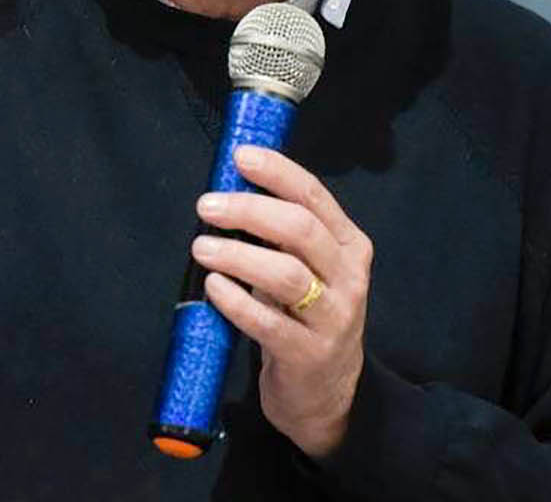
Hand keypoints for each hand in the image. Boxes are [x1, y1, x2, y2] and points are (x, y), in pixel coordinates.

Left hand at [192, 145, 372, 458]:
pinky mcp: (308, 354)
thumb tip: (227, 193)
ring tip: (201, 247)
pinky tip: (213, 287)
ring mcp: (332, 317)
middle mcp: (349, 276)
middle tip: (207, 205)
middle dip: (250, 210)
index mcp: (349, 245)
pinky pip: (267, 322)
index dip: (277, 172)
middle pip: (300, 229)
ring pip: (286, 274)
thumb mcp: (309, 269)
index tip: (240, 156)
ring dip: (237, 255)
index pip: (314, 197)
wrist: (327, 394)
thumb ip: (280, 235)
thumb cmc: (306, 316)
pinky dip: (236, 301)